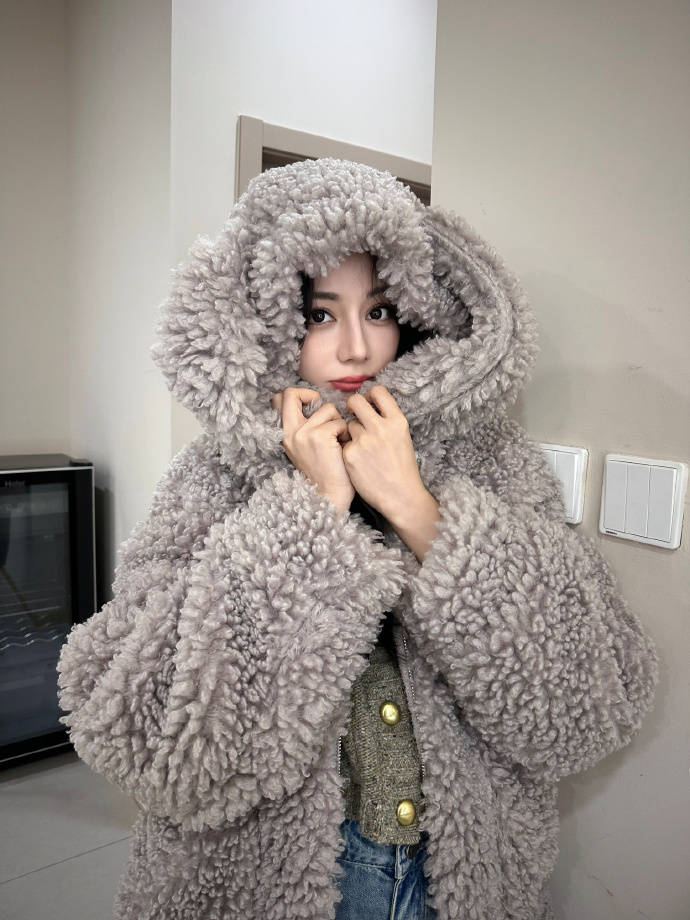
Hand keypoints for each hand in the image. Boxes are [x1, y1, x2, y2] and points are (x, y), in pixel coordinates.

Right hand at [271, 388, 354, 511]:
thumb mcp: (304, 449)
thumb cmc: (324, 474)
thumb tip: (316, 404)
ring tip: (339, 441)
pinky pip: (340, 422)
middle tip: (324, 413)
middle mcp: (289, 432)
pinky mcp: (319, 436)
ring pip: (327, 408)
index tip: (312, 407)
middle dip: (311, 394)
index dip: (297, 395)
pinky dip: (346, 433)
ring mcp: (303, 433)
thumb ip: (304, 428)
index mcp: (284, 435)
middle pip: (291, 392)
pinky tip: (344, 448)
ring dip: (338, 422)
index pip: (279, 399)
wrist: (329, 497)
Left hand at [342, 385, 425, 518]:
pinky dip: (349, 450)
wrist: (401, 495)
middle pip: (355, 401)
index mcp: (397, 421)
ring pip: (348, 424)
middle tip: (353, 414)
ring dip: (352, 432)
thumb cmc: (402, 467)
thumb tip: (371, 405)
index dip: (370, 395)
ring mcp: (364, 441)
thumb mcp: (403, 437)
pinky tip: (359, 462)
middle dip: (352, 406)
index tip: (368, 403)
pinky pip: (344, 443)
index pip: (379, 392)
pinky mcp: (350, 454)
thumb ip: (388, 420)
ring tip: (364, 449)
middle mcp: (380, 427)